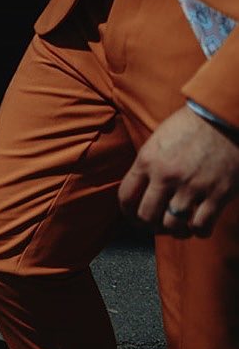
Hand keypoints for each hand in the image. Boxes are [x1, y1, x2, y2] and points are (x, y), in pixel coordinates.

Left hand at [117, 107, 238, 238]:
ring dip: (174, 231)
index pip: (125, 197)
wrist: (223, 117)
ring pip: (172, 225)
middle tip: (157, 226)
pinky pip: (201, 225)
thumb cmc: (189, 126)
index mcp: (147, 161)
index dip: (127, 213)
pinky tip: (199, 227)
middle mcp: (166, 175)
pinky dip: (199, 231)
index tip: (134, 217)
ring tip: (180, 227)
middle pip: (146, 216)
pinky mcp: (218, 193)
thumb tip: (139, 190)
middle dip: (149, 225)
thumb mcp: (157, 141)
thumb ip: (147, 165)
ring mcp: (192, 186)